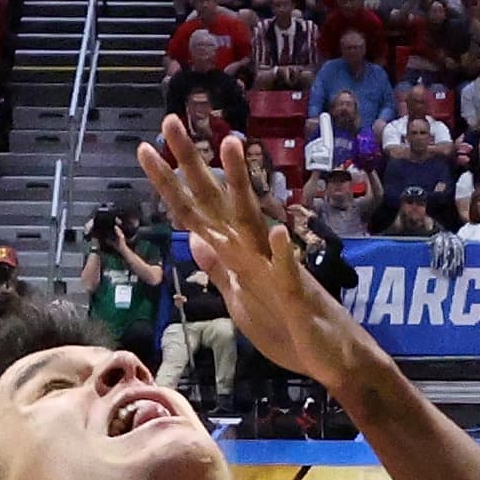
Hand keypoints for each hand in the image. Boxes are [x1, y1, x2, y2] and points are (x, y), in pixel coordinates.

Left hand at [137, 117, 364, 383]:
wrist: (332, 358)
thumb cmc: (287, 328)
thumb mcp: (240, 298)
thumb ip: (218, 268)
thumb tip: (193, 238)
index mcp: (237, 254)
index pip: (194, 212)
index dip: (168, 184)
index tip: (146, 149)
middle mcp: (254, 251)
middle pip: (216, 202)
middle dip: (192, 164)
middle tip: (170, 122)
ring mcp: (276, 270)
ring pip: (252, 223)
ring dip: (241, 186)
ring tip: (230, 144)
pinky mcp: (298, 298)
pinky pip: (289, 274)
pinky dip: (282, 255)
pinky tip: (276, 233)